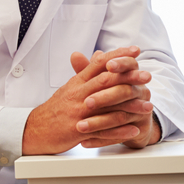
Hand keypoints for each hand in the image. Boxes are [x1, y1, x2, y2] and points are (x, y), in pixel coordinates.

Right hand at [22, 47, 158, 154]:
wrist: (34, 131)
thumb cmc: (57, 108)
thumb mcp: (71, 87)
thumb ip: (87, 72)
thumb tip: (101, 55)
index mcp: (77, 83)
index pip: (99, 65)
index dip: (118, 56)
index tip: (135, 51)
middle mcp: (78, 96)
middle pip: (105, 82)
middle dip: (128, 78)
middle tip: (147, 75)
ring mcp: (78, 114)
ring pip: (107, 107)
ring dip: (130, 106)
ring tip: (148, 106)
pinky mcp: (78, 132)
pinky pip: (102, 132)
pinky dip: (120, 132)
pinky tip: (134, 130)